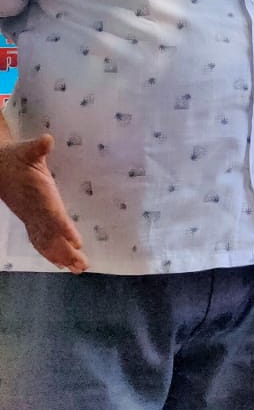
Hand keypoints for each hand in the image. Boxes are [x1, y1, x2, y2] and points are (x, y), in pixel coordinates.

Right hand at [0, 134, 85, 271]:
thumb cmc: (14, 157)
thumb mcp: (26, 150)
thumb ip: (37, 148)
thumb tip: (45, 141)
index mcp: (38, 194)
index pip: (52, 214)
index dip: (64, 229)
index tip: (77, 241)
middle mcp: (34, 210)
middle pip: (51, 234)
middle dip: (66, 251)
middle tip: (83, 265)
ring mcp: (30, 217)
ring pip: (46, 241)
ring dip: (62, 255)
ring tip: (78, 269)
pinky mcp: (29, 219)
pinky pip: (39, 239)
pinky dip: (49, 252)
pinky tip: (61, 263)